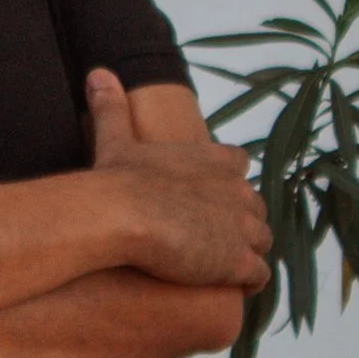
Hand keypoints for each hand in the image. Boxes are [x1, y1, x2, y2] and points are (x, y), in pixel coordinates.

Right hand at [85, 70, 270, 291]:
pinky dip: (246, 281)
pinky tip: (225, 285)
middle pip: (254, 207)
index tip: (204, 195)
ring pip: (261, 242)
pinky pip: (258, 276)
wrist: (122, 215)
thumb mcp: (115, 140)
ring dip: (244, 252)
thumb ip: (112, 106)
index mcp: (217, 160)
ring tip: (214, 264)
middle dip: (237, 221)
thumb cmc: (119, 179)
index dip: (226, 181)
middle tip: (205, 236)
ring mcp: (244, 228)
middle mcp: (240, 191)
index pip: (240, 164)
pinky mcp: (240, 262)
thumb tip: (98, 72)